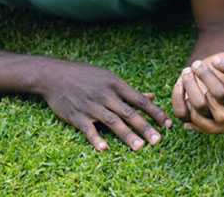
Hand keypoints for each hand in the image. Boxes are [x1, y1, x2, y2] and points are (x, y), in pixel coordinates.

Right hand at [41, 60, 171, 150]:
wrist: (55, 75)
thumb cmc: (85, 76)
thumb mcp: (108, 78)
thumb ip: (129, 91)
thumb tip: (150, 96)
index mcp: (116, 84)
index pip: (140, 100)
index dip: (155, 112)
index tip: (168, 124)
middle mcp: (106, 95)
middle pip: (129, 113)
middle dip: (145, 127)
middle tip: (158, 140)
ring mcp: (91, 105)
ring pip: (112, 122)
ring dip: (127, 135)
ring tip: (139, 147)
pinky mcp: (77, 115)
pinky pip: (88, 129)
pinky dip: (95, 138)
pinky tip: (104, 148)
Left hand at [171, 51, 223, 122]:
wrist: (211, 80)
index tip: (216, 59)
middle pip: (219, 94)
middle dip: (206, 75)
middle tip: (197, 63)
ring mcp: (208, 116)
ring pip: (200, 105)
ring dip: (191, 84)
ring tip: (188, 70)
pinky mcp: (191, 117)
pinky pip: (182, 112)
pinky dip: (178, 96)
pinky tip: (180, 83)